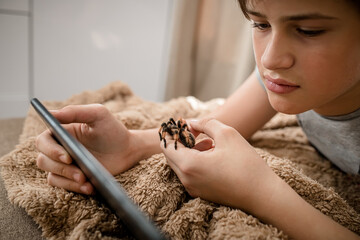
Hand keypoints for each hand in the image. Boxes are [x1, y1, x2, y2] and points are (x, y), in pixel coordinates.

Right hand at [36, 104, 138, 194]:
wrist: (127, 150)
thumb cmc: (112, 130)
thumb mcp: (98, 114)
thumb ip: (75, 111)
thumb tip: (51, 113)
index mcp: (61, 131)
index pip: (43, 141)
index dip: (50, 150)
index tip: (67, 157)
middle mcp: (58, 148)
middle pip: (44, 161)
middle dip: (62, 169)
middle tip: (80, 173)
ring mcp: (64, 164)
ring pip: (52, 175)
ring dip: (68, 180)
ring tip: (86, 181)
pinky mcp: (72, 177)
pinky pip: (64, 186)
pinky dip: (75, 188)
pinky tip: (90, 187)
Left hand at [161, 118, 277, 211]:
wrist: (263, 196)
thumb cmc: (246, 164)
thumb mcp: (227, 134)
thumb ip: (206, 123)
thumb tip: (191, 123)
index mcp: (189, 164)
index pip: (166, 145)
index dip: (170, 131)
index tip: (179, 122)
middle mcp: (186, 179)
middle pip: (171, 155)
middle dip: (180, 140)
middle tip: (194, 130)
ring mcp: (192, 188)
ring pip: (180, 164)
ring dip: (188, 150)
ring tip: (208, 142)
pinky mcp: (201, 193)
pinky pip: (189, 173)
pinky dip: (194, 160)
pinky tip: (212, 154)